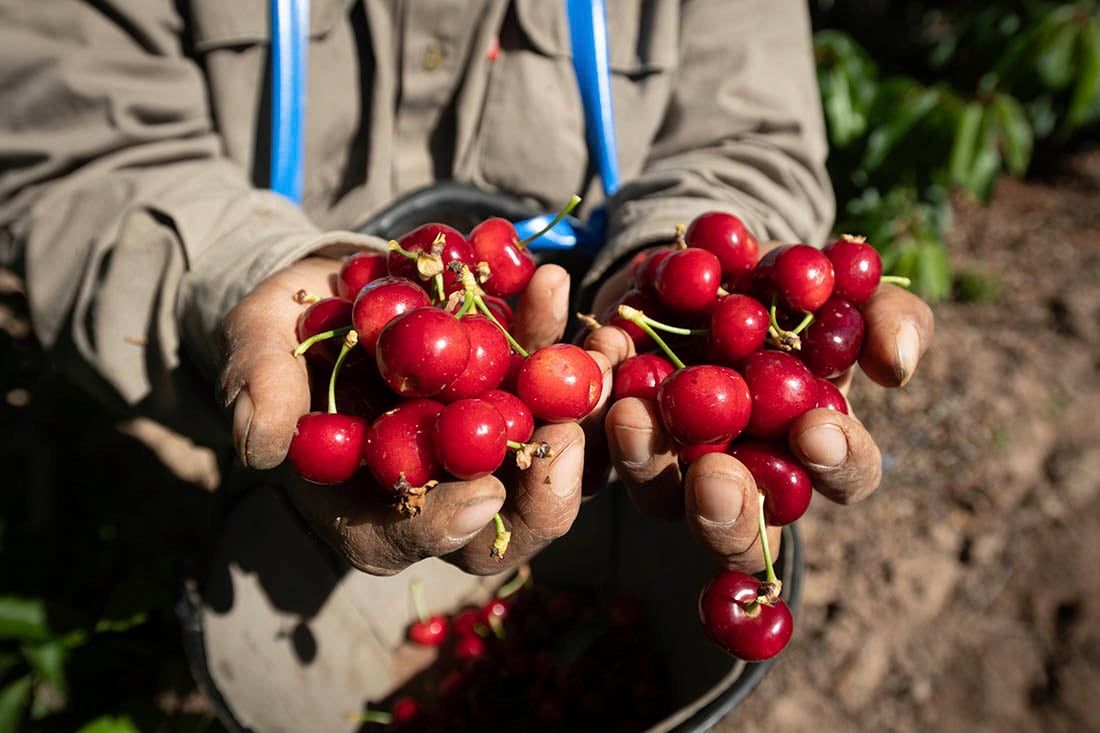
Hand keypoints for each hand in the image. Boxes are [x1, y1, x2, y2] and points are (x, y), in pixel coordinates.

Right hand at [219, 255, 611, 574]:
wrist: (327, 286)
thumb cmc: (282, 332)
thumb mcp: (257, 347)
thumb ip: (257, 387)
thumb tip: (263, 443)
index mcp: (369, 503)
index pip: (410, 539)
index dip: (445, 526)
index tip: (480, 494)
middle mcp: (441, 483)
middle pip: (506, 519)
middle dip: (545, 486)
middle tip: (567, 436)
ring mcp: (488, 438)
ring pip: (550, 453)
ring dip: (582, 412)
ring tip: (599, 357)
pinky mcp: (518, 389)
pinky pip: (557, 386)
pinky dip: (571, 351)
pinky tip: (579, 311)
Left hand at [587, 243, 933, 572]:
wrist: (706, 261)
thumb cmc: (790, 288)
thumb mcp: (843, 290)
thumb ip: (884, 318)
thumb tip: (894, 365)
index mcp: (813, 447)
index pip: (842, 476)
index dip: (837, 463)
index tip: (817, 429)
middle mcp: (744, 475)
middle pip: (739, 531)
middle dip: (727, 512)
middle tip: (715, 475)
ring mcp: (674, 465)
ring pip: (659, 498)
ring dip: (646, 464)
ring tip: (633, 415)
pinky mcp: (615, 436)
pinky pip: (598, 441)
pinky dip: (596, 404)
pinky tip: (602, 355)